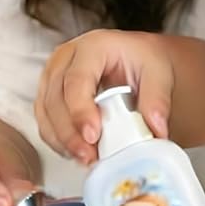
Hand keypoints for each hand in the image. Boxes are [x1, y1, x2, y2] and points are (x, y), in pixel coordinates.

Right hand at [37, 30, 175, 164]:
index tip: (92, 136)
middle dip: (69, 133)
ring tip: (86, 158)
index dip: (80, 110)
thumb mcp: (159, 73)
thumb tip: (156, 129)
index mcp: (93, 46)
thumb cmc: (143, 60)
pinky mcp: (49, 93)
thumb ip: (157, 100)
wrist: (137, 59)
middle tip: (89, 156)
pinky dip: (58, 140)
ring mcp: (54, 74)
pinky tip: (76, 151)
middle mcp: (67, 57)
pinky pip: (45, 120)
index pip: (77, 79)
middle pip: (55, 98)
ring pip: (45, 111)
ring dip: (62, 140)